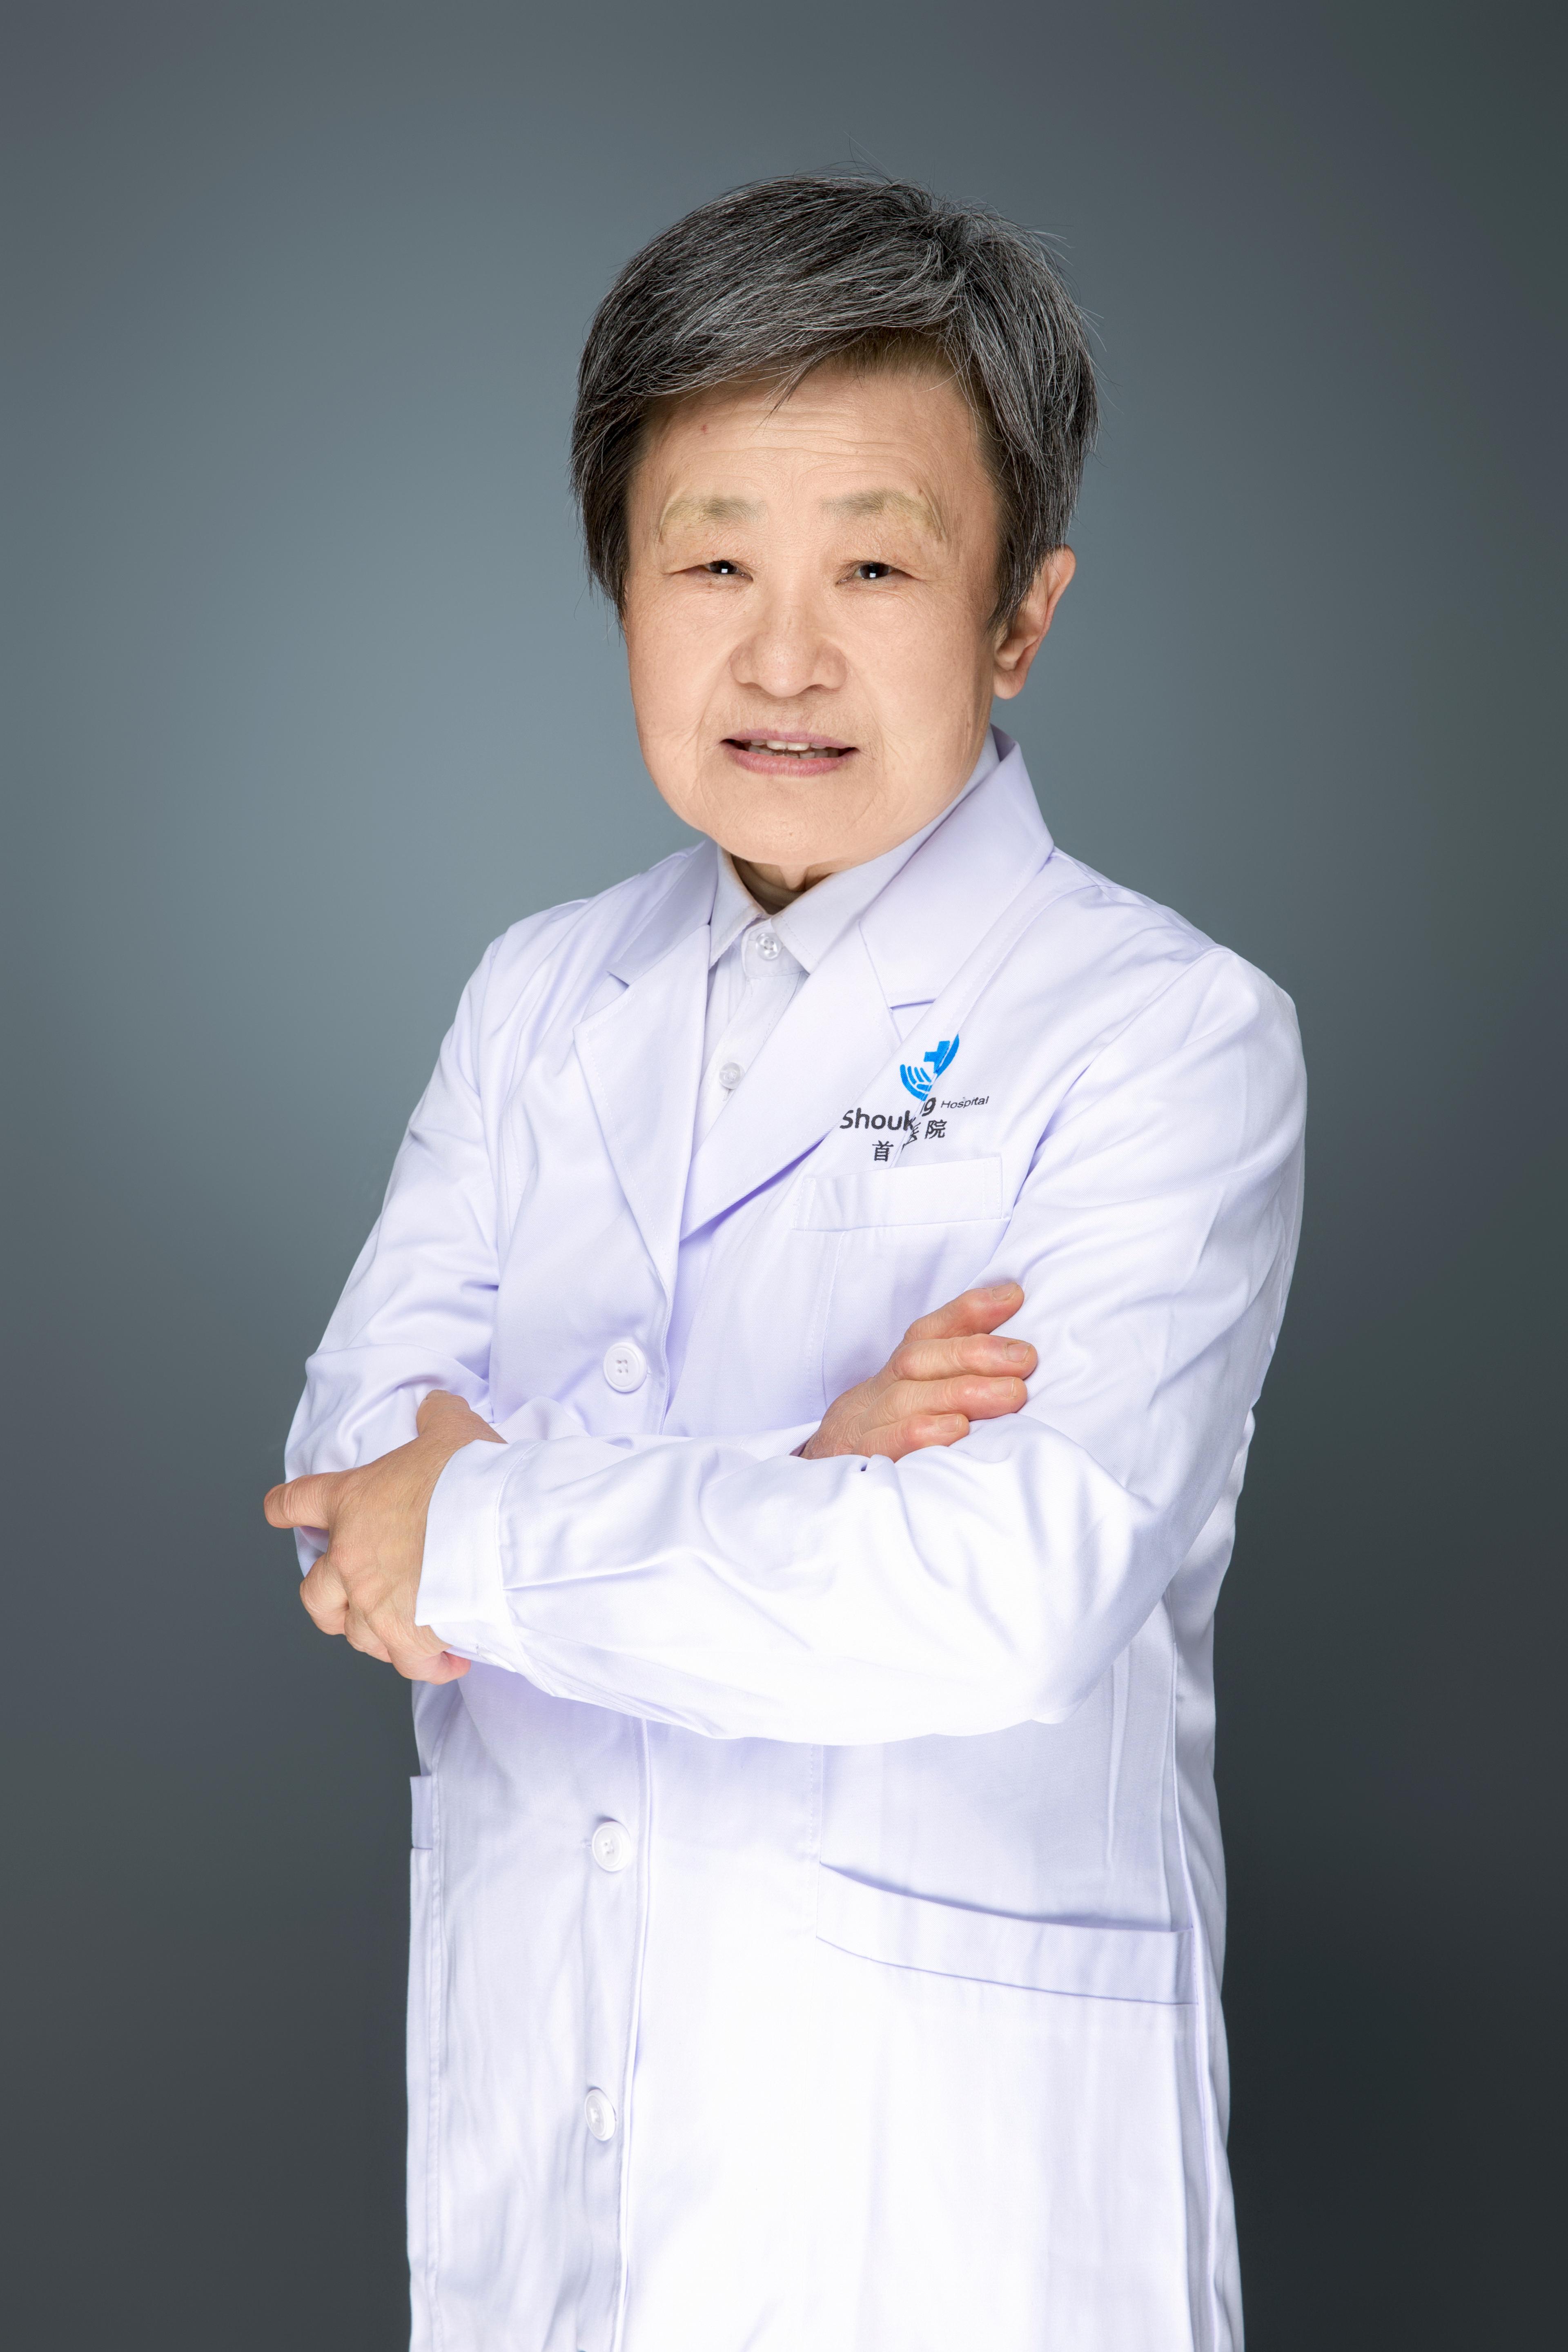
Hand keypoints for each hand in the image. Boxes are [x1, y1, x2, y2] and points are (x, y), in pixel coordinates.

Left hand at [263, 1391, 502, 1680]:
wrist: (500, 1528)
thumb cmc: (473, 1481)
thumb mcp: (454, 1431)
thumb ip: (437, 1417)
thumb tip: (437, 1407)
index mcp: (352, 1502)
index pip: (296, 1502)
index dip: (285, 1508)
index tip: (281, 1512)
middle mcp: (352, 1558)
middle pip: (314, 1593)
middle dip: (328, 1600)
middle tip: (348, 1598)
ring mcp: (375, 1602)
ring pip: (354, 1633)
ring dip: (376, 1633)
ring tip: (404, 1630)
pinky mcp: (407, 1637)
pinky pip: (406, 1663)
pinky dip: (424, 1663)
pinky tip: (446, 1658)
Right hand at [800, 1282, 1036, 1462]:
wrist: (819, 1482)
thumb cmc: (889, 1441)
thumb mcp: (916, 1404)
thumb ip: (959, 1377)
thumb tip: (1019, 1351)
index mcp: (891, 1376)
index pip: (926, 1333)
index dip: (968, 1311)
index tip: (1013, 1297)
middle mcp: (875, 1395)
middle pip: (916, 1360)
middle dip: (974, 1353)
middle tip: (1025, 1358)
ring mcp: (862, 1428)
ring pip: (905, 1398)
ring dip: (961, 1392)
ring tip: (1012, 1393)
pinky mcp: (858, 1464)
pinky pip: (884, 1444)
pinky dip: (922, 1433)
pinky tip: (958, 1430)